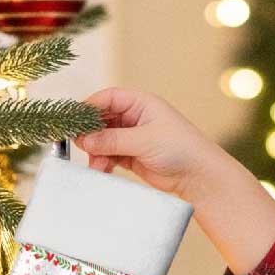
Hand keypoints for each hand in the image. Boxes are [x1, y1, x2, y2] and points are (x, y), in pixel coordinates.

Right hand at [74, 86, 224, 205]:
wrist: (198, 176)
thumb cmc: (180, 149)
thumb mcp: (144, 140)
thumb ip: (113, 140)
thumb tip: (85, 140)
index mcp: (141, 103)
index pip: (108, 98)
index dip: (90, 107)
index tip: (75, 121)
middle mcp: (135, 118)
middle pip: (102, 120)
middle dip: (91, 133)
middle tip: (81, 146)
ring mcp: (133, 138)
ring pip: (104, 140)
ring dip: (96, 151)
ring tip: (96, 165)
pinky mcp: (133, 157)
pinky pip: (110, 155)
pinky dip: (103, 162)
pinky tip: (102, 170)